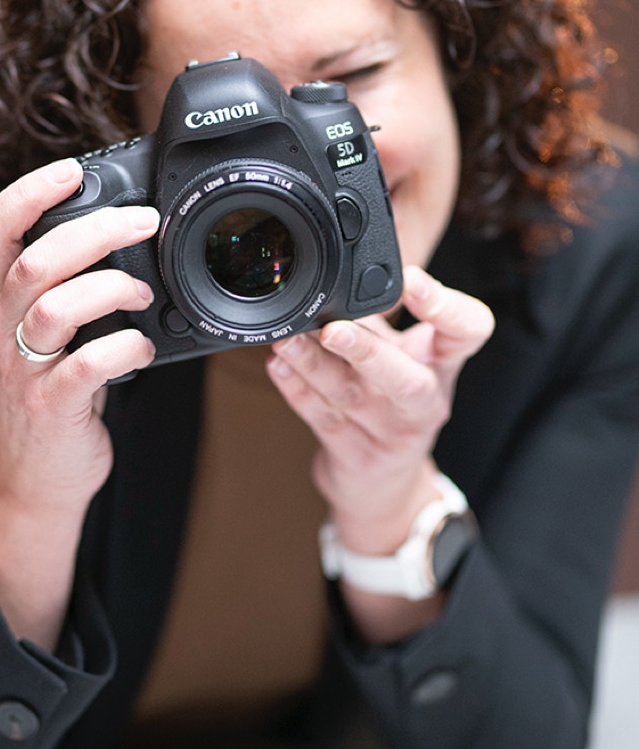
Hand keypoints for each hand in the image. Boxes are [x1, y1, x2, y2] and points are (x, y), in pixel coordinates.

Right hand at [0, 157, 159, 648]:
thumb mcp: (41, 332)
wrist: (37, 478)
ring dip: (111, 289)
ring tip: (144, 292)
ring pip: (55, 308)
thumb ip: (63, 284)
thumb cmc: (51, 393)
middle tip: (144, 221)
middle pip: (34, 261)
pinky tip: (142, 344)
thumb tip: (119, 230)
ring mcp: (22, 371)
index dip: (28, 194)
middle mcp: (2, 330)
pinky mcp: (51, 408)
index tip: (72, 172)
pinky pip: (86, 367)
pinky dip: (124, 347)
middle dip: (94, 231)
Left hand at [267, 266, 493, 640]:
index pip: (469, 330)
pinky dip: (298, 392)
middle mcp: (424, 400)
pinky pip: (323, 420)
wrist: (383, 485)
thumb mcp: (399, 352)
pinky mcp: (356, 456)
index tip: (413, 278)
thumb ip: (377, 312)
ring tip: (287, 340)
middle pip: (406, 379)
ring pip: (352, 398)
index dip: (446, 306)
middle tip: (333, 329)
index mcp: (442, 364)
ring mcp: (390, 434)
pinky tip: (278, 367)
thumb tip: (343, 262)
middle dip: (368, 352)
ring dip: (314, 366)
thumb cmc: (389, 401)